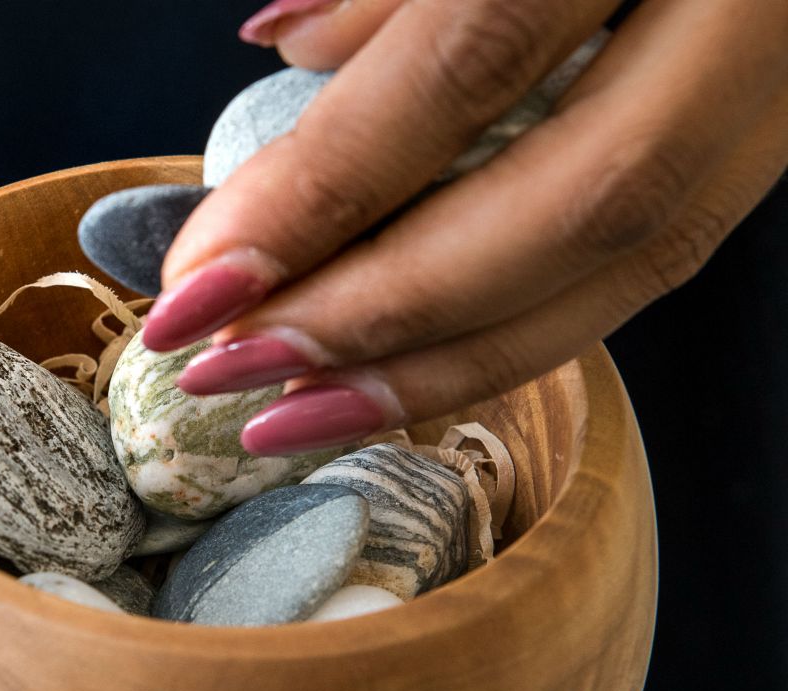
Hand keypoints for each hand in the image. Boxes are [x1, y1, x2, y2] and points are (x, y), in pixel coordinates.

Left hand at [150, 0, 787, 454]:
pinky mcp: (778, 131)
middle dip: (381, 311)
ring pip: (635, 259)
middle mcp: (756, 8)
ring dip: (444, 359)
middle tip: (229, 366)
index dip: (327, 188)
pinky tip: (404, 370)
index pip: (473, 58)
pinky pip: (658, 257)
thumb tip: (287, 42)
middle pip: (574, 200)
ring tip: (292, 412)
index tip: (198, 281)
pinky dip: (518, 328)